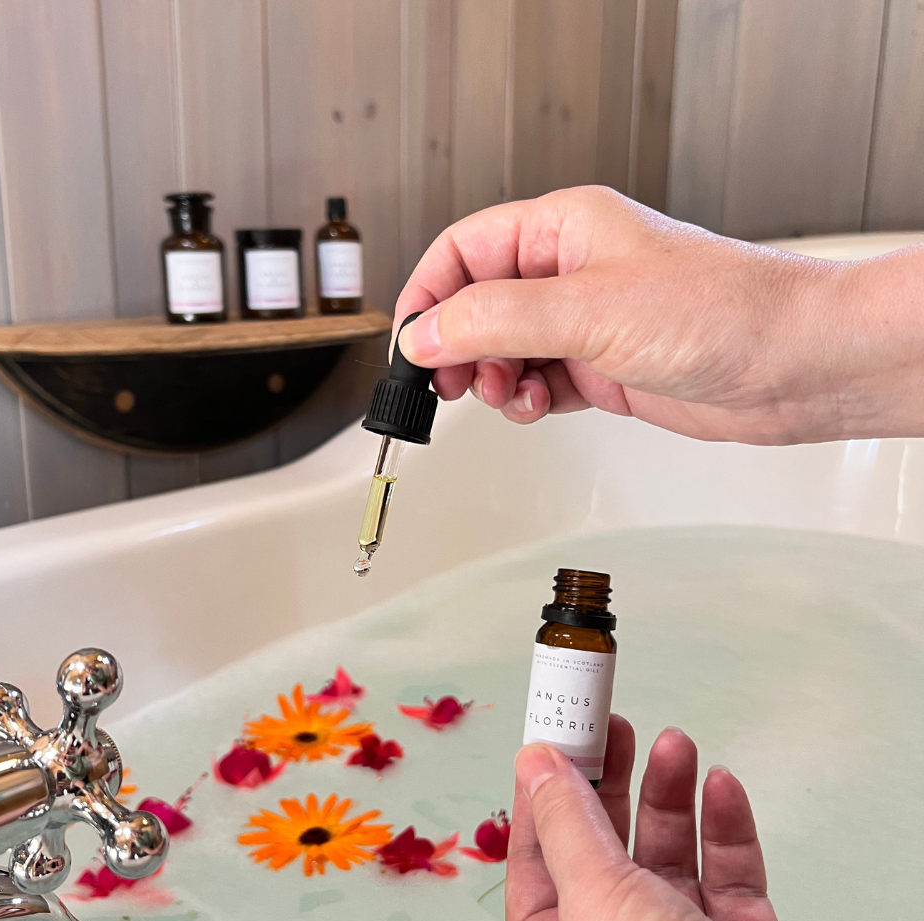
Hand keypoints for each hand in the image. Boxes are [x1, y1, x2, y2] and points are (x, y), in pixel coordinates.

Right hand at [394, 187, 923, 443]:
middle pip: (479, 304)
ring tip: (505, 395)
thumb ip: (496, 320)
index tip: (412, 343)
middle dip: (458, 345)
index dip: (430, 295)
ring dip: (493, 379)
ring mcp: (586, 322)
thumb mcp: (588, 309)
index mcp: (564, 229)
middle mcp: (571, 272)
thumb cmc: (722, 312)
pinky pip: (539, 382)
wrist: (793, 366)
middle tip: (447, 382)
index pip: (466, 251)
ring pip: (505, 350)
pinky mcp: (603, 368)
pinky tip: (538, 407)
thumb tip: (426, 332)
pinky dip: (526, 400)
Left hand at [507, 719, 921, 920]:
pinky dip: (724, 830)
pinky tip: (720, 787)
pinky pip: (729, 877)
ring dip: (670, 797)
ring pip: (669, 858)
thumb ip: (565, 821)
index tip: (557, 740)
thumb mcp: (589, 893)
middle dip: (610, 786)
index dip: (545, 796)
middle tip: (614, 729)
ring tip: (674, 745)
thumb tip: (535, 763)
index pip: (537, 861)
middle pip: (604, 852)